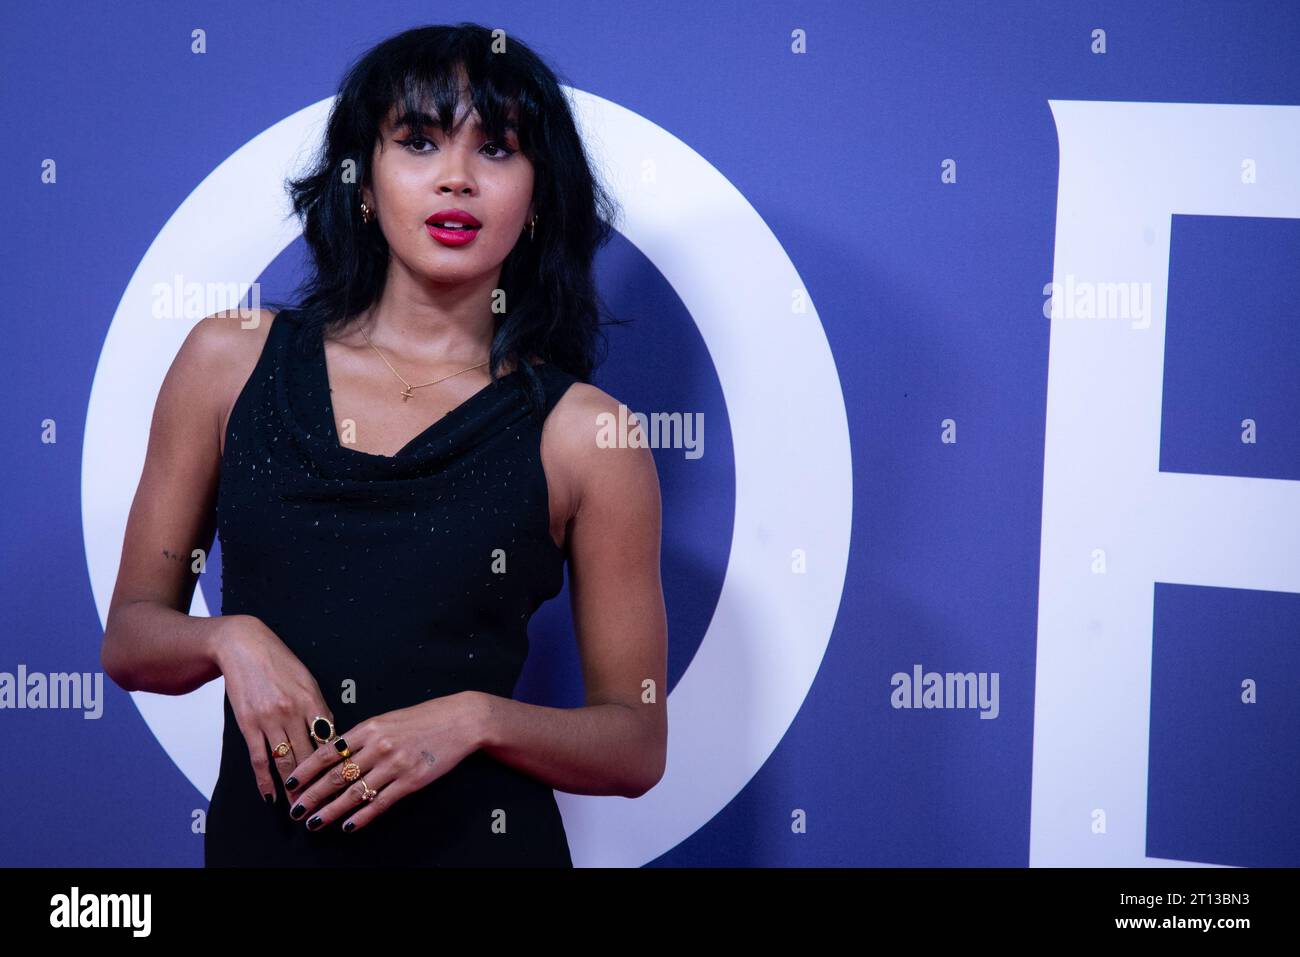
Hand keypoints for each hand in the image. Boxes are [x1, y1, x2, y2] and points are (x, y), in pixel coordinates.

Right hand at [213, 614, 333, 804]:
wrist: (244, 646)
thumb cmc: (279, 662)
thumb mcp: (307, 680)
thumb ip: (318, 707)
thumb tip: (330, 734)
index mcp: (313, 699)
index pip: (331, 739)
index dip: (339, 763)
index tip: (346, 781)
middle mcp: (293, 711)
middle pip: (311, 756)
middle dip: (319, 783)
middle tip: (327, 805)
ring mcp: (270, 719)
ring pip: (286, 761)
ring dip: (293, 789)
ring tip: (301, 809)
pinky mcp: (248, 724)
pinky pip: (259, 758)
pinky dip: (265, 780)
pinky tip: (271, 796)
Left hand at [284, 691, 484, 832]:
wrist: (460, 720)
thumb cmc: (424, 718)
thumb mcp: (388, 719)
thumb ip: (362, 737)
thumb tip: (335, 755)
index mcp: (369, 728)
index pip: (328, 752)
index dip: (306, 770)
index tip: (291, 783)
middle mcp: (379, 746)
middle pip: (336, 776)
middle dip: (312, 796)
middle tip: (295, 810)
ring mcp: (395, 765)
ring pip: (354, 793)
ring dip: (331, 811)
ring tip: (314, 823)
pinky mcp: (411, 780)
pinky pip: (380, 803)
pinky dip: (362, 817)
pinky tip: (349, 825)